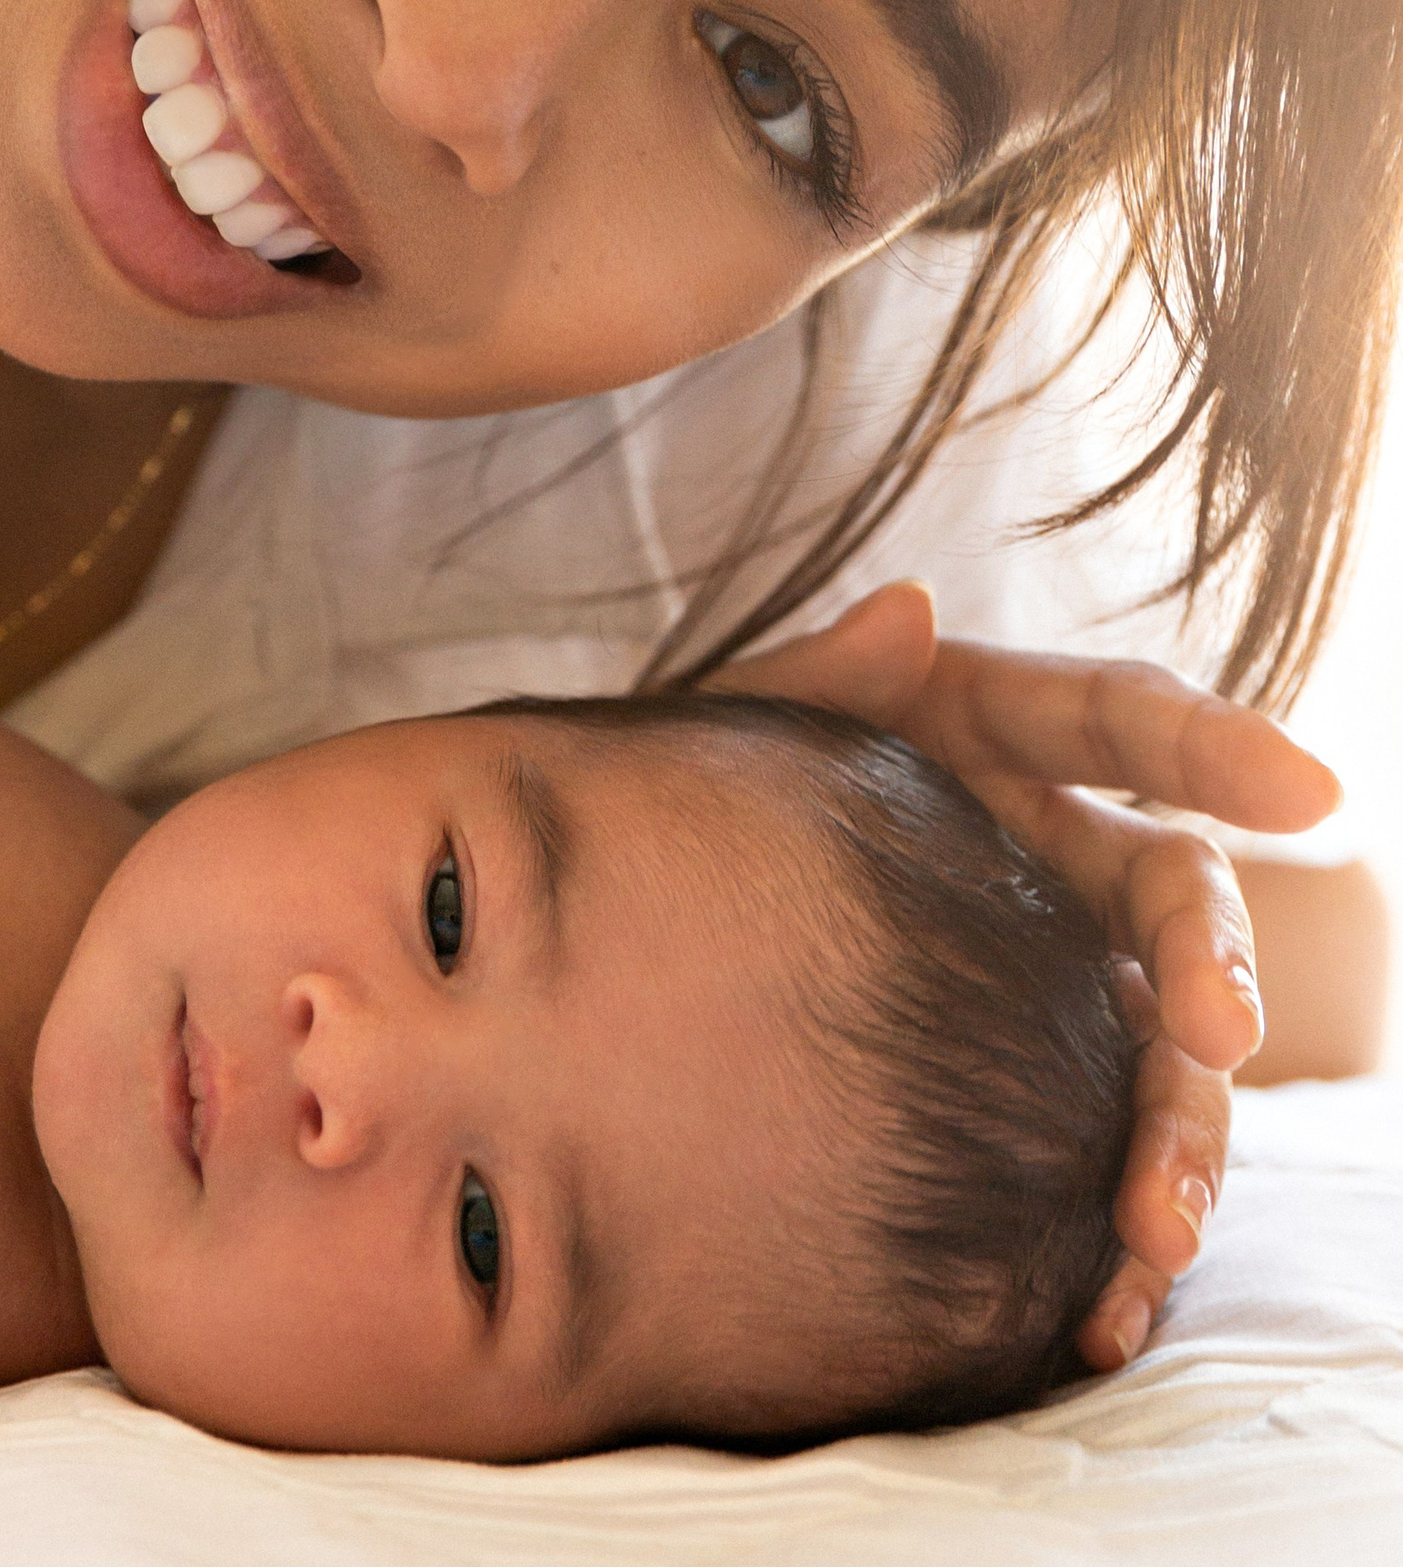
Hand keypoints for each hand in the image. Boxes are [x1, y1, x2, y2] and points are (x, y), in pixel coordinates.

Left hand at [720, 581, 1339, 1370]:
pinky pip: (1099, 1154)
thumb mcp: (735, 729)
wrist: (616, 921)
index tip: (1309, 788)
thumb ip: (814, 675)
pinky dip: (1108, 1234)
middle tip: (1220, 1034)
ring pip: (1162, 1050)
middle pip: (1171, 896)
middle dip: (1214, 964)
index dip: (1217, 743)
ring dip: (1179, 1137)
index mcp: (987, 730)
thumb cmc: (693, 793)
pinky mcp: (1031, 1080)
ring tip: (1153, 1230)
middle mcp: (1048, 846)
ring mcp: (1051, 969)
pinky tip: (1102, 1315)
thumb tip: (910, 610)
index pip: (1119, 719)